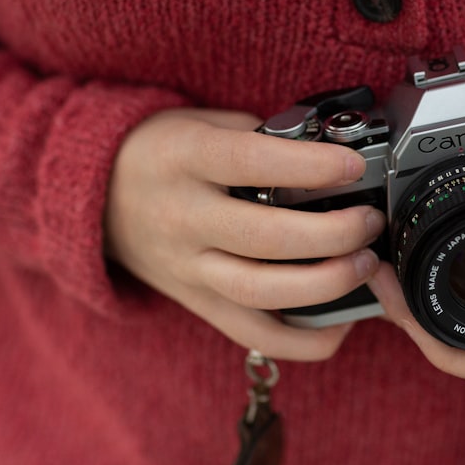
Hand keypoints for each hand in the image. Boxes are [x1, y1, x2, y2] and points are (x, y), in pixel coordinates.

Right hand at [104, 108, 384, 360]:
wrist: (95, 193)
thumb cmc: (162, 149)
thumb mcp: (202, 123)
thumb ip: (258, 136)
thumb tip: (327, 153)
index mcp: (185, 159)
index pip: (251, 162)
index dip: (309, 167)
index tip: (353, 167)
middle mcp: (183, 217)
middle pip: (265, 238)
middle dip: (332, 233)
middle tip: (370, 222)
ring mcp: (187, 268)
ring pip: (260, 292)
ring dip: (324, 284)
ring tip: (365, 265)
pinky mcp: (196, 302)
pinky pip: (252, 334)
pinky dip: (301, 340)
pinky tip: (340, 325)